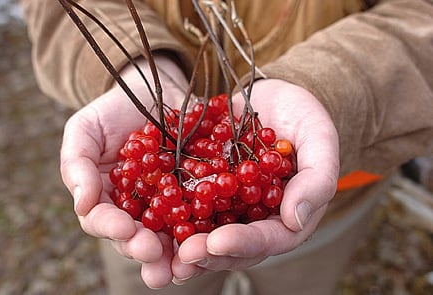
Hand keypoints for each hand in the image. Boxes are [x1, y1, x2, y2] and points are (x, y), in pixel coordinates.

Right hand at [60, 56, 187, 287]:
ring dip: (176, 253)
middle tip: (155, 256)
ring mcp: (168, 203)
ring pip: (170, 234)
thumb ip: (77, 164)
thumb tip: (82, 204)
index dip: (112, 228)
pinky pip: (202, 211)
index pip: (103, 221)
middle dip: (144, 250)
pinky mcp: (196, 193)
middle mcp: (137, 209)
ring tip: (183, 265)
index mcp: (107, 199)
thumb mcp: (86, 129)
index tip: (125, 230)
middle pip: (137, 237)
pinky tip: (213, 236)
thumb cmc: (113, 111)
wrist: (154, 92)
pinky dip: (207, 226)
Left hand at [171, 79, 339, 281]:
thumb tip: (296, 220)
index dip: (244, 244)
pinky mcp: (202, 185)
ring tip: (158, 250)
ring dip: (180, 244)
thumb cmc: (303, 118)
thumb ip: (317, 179)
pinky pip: (183, 201)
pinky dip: (165, 210)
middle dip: (206, 253)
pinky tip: (145, 213)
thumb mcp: (319, 140)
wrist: (271, 99)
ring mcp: (225, 204)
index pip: (268, 239)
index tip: (219, 242)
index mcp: (284, 215)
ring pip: (203, 231)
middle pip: (231, 245)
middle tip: (183, 256)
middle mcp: (252, 217)